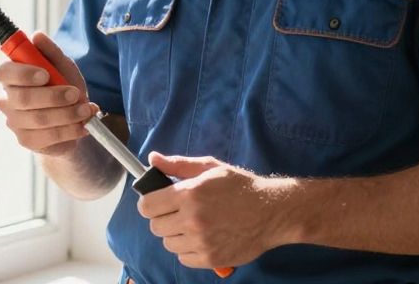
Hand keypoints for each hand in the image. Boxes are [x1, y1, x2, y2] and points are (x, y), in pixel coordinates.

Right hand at [0, 32, 94, 156]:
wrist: (73, 117)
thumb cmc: (63, 85)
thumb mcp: (62, 66)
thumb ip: (51, 51)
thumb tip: (37, 35)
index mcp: (11, 76)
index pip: (4, 73)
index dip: (23, 74)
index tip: (46, 74)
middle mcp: (7, 99)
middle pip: (22, 99)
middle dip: (53, 96)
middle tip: (75, 93)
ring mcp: (15, 122)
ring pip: (38, 120)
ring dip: (67, 114)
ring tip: (87, 109)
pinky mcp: (27, 140)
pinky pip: (47, 137)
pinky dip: (69, 130)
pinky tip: (82, 125)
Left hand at [137, 152, 299, 269]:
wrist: (271, 211)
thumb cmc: (240, 187)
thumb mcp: (210, 168)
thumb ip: (178, 164)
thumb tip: (153, 159)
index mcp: (189, 194)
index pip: (147, 206)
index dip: (150, 203)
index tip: (158, 202)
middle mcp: (192, 220)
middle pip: (155, 227)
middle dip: (163, 218)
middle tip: (178, 212)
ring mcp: (201, 242)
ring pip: (168, 244)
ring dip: (176, 235)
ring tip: (193, 225)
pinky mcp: (211, 259)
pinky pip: (183, 258)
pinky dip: (188, 250)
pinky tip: (202, 238)